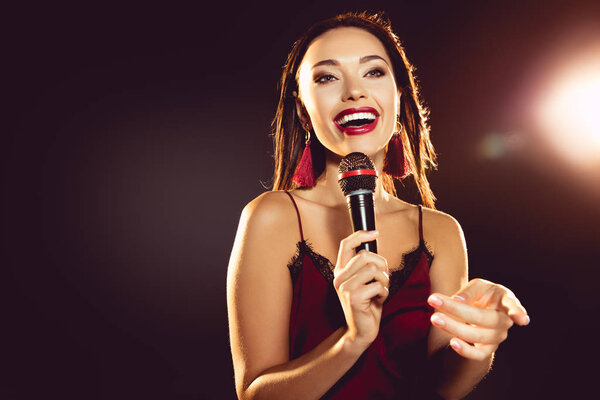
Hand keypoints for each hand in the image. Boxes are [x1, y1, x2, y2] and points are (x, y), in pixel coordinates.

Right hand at [333, 230, 389, 349]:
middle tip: (383, 278)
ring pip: (373, 269)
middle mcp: (339, 277)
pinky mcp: (354, 297)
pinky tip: (379, 300)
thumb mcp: (364, 281)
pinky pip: (378, 285)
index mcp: (340, 271)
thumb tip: (375, 249)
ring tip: (380, 290)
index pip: (346, 244)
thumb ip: (365, 266)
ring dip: (384, 280)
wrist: (361, 331)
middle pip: (365, 255)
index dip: (360, 235)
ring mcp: (345, 287)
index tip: (375, 233)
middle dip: (382, 265)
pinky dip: (384, 292)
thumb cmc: (367, 305)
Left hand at [427, 278, 529, 360]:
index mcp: (506, 300)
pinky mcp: (488, 348)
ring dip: (454, 327)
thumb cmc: (483, 294)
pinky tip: (452, 342)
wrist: (482, 309)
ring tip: (434, 318)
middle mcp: (504, 320)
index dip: (518, 312)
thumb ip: (469, 292)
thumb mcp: (478, 286)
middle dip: (457, 310)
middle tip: (433, 300)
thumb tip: (458, 300)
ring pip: (478, 336)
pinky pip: (479, 354)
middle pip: (484, 319)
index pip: (513, 306)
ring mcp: (497, 336)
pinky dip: (466, 351)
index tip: (520, 319)